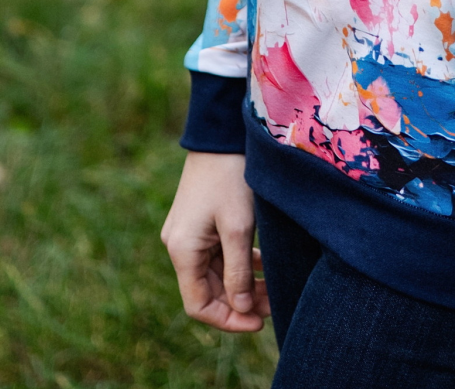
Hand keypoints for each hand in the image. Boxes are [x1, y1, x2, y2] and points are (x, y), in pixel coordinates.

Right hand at [160, 151, 267, 332]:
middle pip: (209, 290)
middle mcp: (179, 246)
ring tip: (274, 289)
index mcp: (183, 251)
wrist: (220, 132)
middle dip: (241, 301)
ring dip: (242, 284)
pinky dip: (239, 263)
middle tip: (275, 303)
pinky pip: (218, 254)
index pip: (199, 305)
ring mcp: (188, 234)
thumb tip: (241, 308)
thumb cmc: (231, 176)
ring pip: (216, 273)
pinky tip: (263, 265)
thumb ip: (238, 271)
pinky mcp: (200, 222)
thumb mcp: (238, 226)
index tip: (259, 323)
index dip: (229, 320)